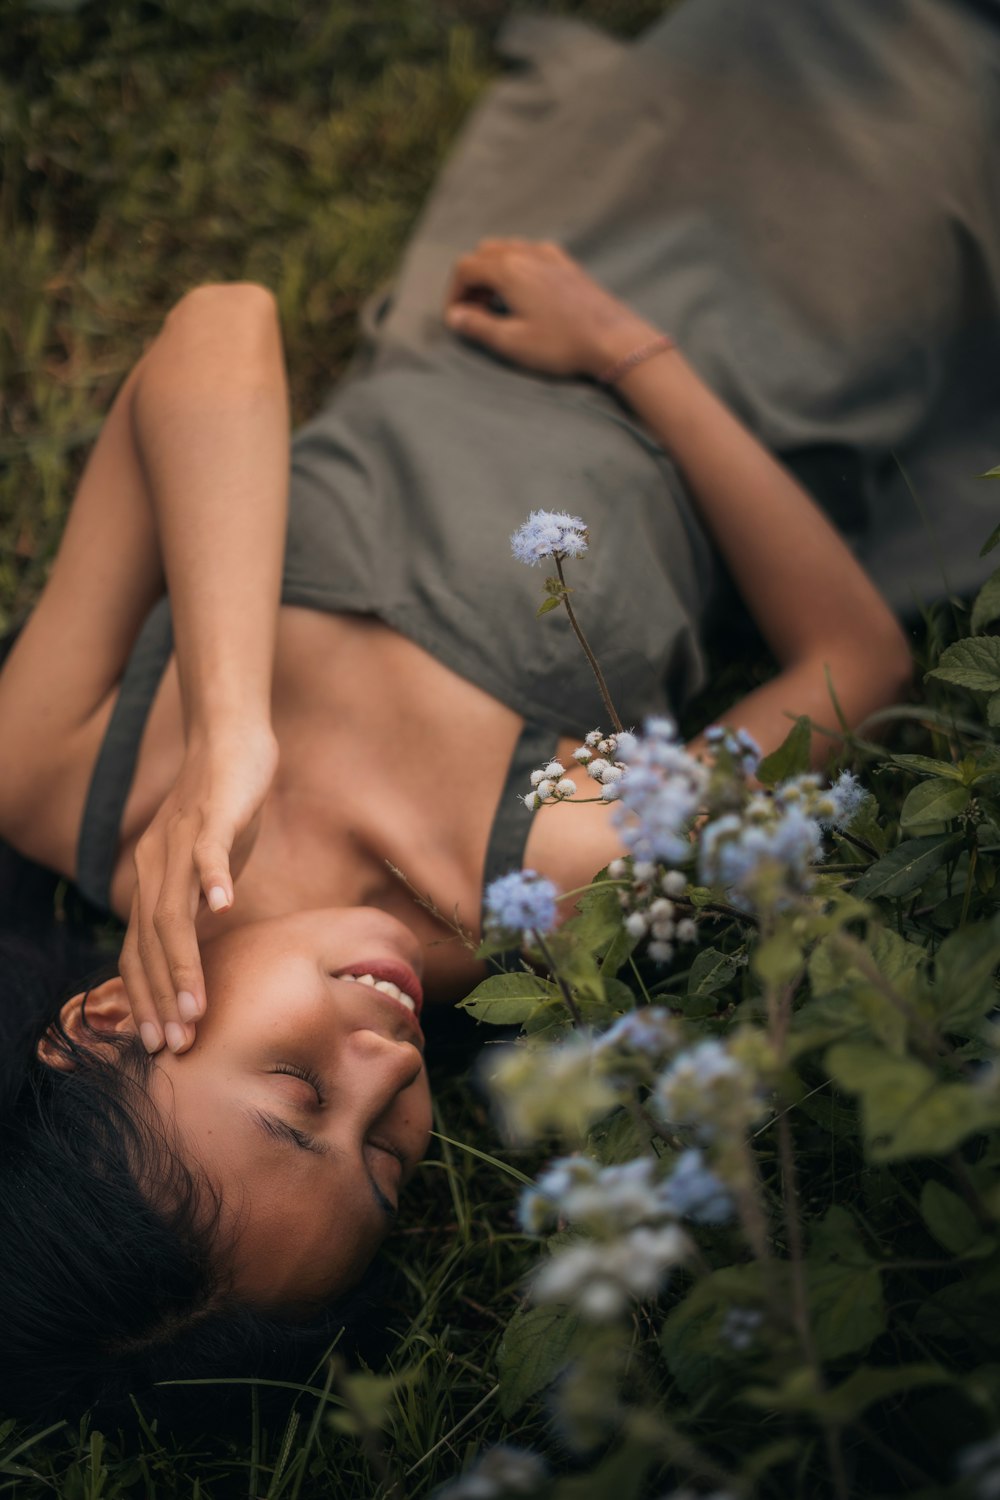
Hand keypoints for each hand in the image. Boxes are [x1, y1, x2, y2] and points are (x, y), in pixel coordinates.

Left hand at [117, 723, 278, 1053]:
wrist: (230, 740)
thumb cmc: (222, 807)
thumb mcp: (202, 866)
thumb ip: (194, 904)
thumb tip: (199, 950)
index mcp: (151, 881)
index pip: (140, 950)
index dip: (148, 997)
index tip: (164, 1042)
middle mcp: (155, 865)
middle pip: (148, 942)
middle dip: (161, 997)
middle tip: (175, 1043)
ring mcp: (180, 841)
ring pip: (172, 912)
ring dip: (182, 963)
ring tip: (197, 1004)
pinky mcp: (213, 815)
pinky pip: (208, 853)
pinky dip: (214, 881)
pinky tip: (225, 909)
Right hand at [444, 238, 657, 378]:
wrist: (613, 339)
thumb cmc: (562, 344)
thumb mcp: (512, 342)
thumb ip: (478, 326)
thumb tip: (455, 317)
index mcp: (508, 269)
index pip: (465, 268)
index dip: (453, 293)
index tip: (456, 318)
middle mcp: (526, 253)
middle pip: (484, 254)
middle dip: (472, 281)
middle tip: (475, 312)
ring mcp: (550, 255)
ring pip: (507, 250)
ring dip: (493, 273)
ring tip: (498, 305)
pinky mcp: (567, 264)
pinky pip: (531, 254)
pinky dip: (517, 267)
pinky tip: (526, 293)